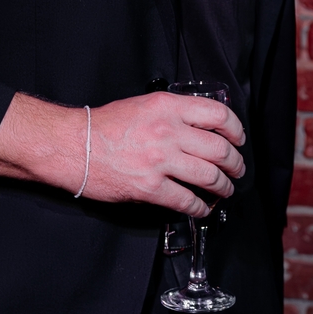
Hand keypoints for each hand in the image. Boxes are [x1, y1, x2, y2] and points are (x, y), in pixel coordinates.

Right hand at [0, 90, 244, 214]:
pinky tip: (202, 208)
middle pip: (220, 150)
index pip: (219, 115)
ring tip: (225, 190)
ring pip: (209, 176)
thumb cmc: (104, 126)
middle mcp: (169, 131)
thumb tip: (201, 128)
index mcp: (169, 107)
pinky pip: (186, 200)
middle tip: (236, 170)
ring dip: (223, 187)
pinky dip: (200, 207)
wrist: (73, 146)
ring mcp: (161, 160)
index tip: (238, 139)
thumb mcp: (144, 105)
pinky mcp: (150, 187)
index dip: (236, 130)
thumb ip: (173, 113)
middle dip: (235, 163)